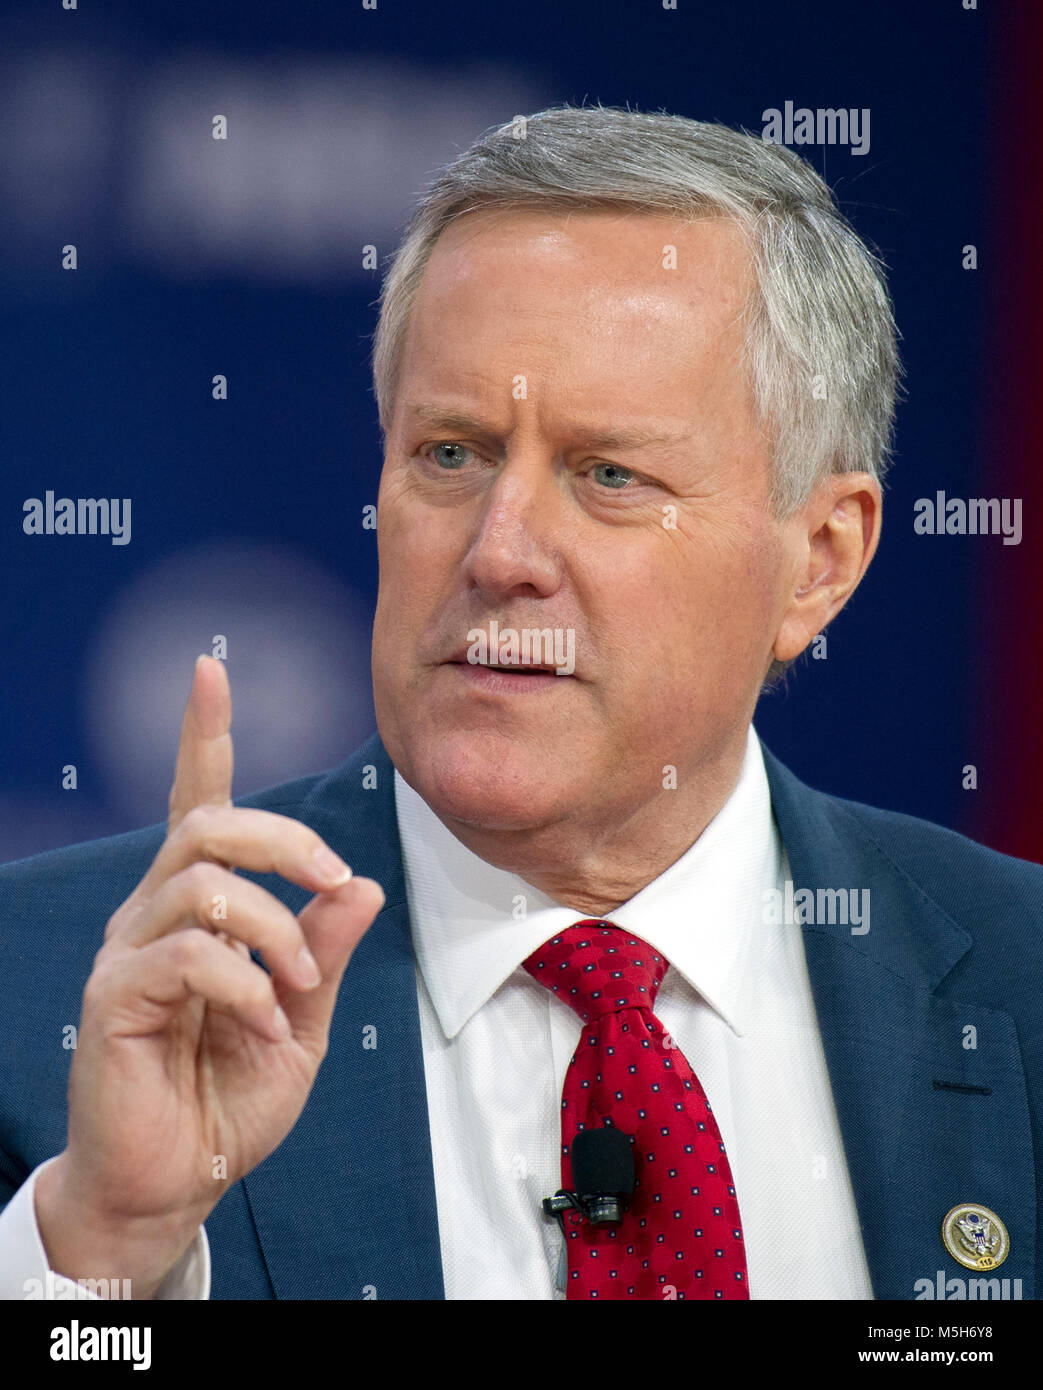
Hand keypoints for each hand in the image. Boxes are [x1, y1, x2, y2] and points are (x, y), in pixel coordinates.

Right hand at [35, 656, 383, 1297]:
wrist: (176, 1179)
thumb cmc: (231, 1092)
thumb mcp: (303, 1017)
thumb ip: (324, 951)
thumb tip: (357, 882)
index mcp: (198, 906)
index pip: (197, 801)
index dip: (201, 735)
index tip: (208, 671)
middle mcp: (155, 913)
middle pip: (210, 824)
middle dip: (283, 839)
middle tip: (329, 882)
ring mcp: (128, 952)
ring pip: (202, 882)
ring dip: (272, 931)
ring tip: (296, 992)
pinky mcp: (113, 998)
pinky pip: (188, 955)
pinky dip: (246, 985)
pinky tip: (265, 1027)